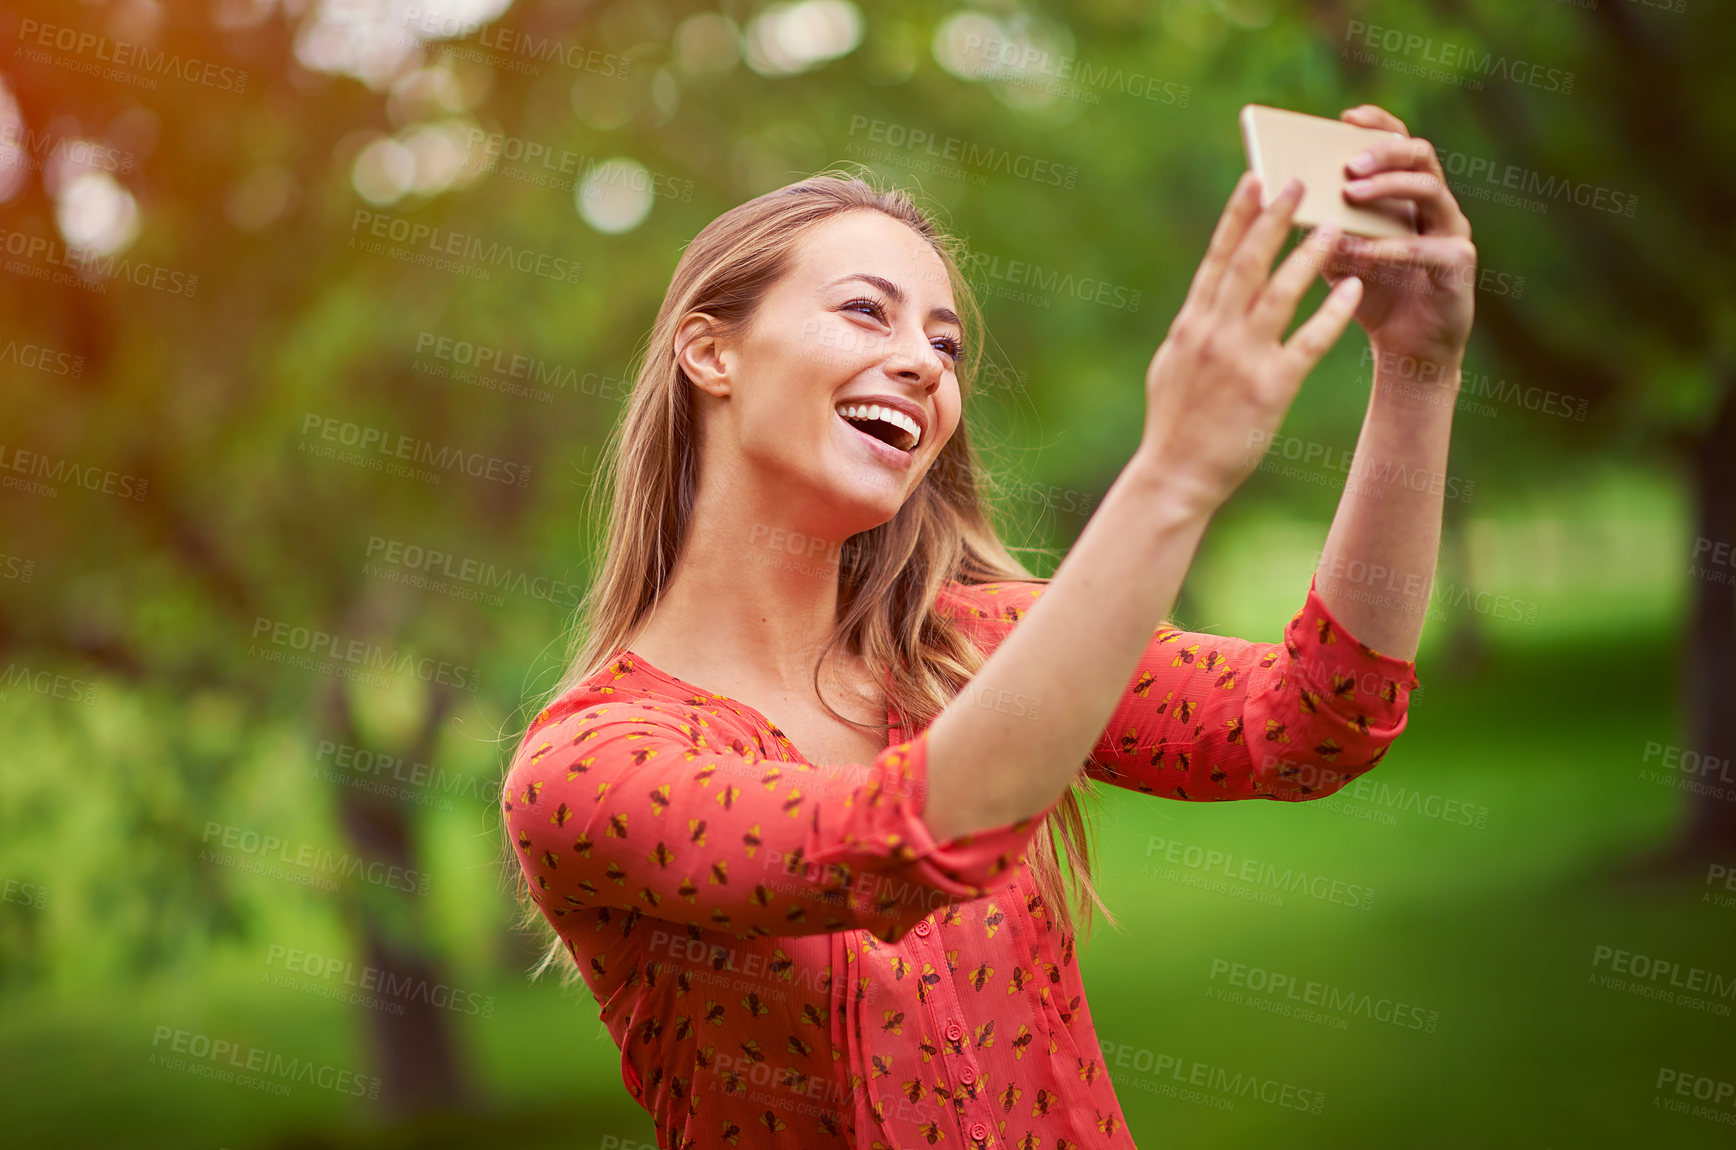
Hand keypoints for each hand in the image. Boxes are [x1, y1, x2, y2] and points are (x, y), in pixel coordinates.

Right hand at [1139, 172, 1363, 512]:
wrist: (1175, 474)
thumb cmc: (1174, 423)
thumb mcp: (1172, 364)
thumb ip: (1193, 328)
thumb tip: (1205, 297)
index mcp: (1192, 323)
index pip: (1218, 258)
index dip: (1238, 216)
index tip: (1256, 179)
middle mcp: (1215, 332)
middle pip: (1248, 262)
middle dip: (1275, 218)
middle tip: (1301, 182)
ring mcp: (1243, 359)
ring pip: (1280, 293)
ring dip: (1308, 256)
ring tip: (1335, 227)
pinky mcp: (1270, 387)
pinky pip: (1308, 341)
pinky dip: (1332, 311)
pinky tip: (1354, 287)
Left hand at [1324, 104, 1476, 369]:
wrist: (1408, 350)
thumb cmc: (1371, 296)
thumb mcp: (1337, 255)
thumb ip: (1321, 225)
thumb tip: (1280, 198)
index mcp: (1407, 194)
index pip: (1399, 143)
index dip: (1378, 124)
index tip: (1345, 117)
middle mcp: (1436, 204)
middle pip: (1419, 155)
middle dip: (1383, 152)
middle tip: (1347, 163)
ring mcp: (1453, 231)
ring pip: (1430, 190)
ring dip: (1388, 187)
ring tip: (1351, 193)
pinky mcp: (1459, 264)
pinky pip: (1426, 248)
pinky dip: (1389, 247)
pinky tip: (1358, 249)